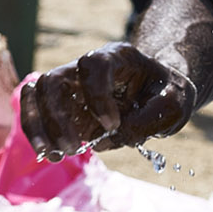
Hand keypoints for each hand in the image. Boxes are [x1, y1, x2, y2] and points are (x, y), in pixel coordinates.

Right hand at [19, 43, 196, 159]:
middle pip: (54, 80)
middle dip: (58, 118)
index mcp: (117, 57)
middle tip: (74, 148)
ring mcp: (72, 86)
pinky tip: (48, 153)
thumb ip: (150, 118)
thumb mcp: (175, 103)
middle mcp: (86, 68)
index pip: (94, 65)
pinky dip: (36, 132)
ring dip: (40, 126)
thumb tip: (108, 138)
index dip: (97, 95)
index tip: (113, 125)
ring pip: (37, 94)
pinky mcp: (65, 106)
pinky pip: (36, 111)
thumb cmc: (167, 93)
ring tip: (54, 154)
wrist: (159, 93)